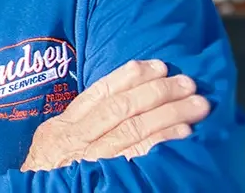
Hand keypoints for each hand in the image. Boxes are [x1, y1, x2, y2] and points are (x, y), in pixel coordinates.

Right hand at [21, 59, 209, 171]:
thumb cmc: (47, 176)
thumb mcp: (50, 146)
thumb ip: (77, 127)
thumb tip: (116, 104)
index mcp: (61, 127)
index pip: (99, 93)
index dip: (130, 77)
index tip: (157, 66)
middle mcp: (74, 139)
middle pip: (121, 107)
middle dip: (158, 91)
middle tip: (187, 82)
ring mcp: (90, 160)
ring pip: (133, 128)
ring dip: (170, 113)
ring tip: (196, 105)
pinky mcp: (105, 178)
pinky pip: (138, 155)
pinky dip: (162, 141)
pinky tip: (183, 133)